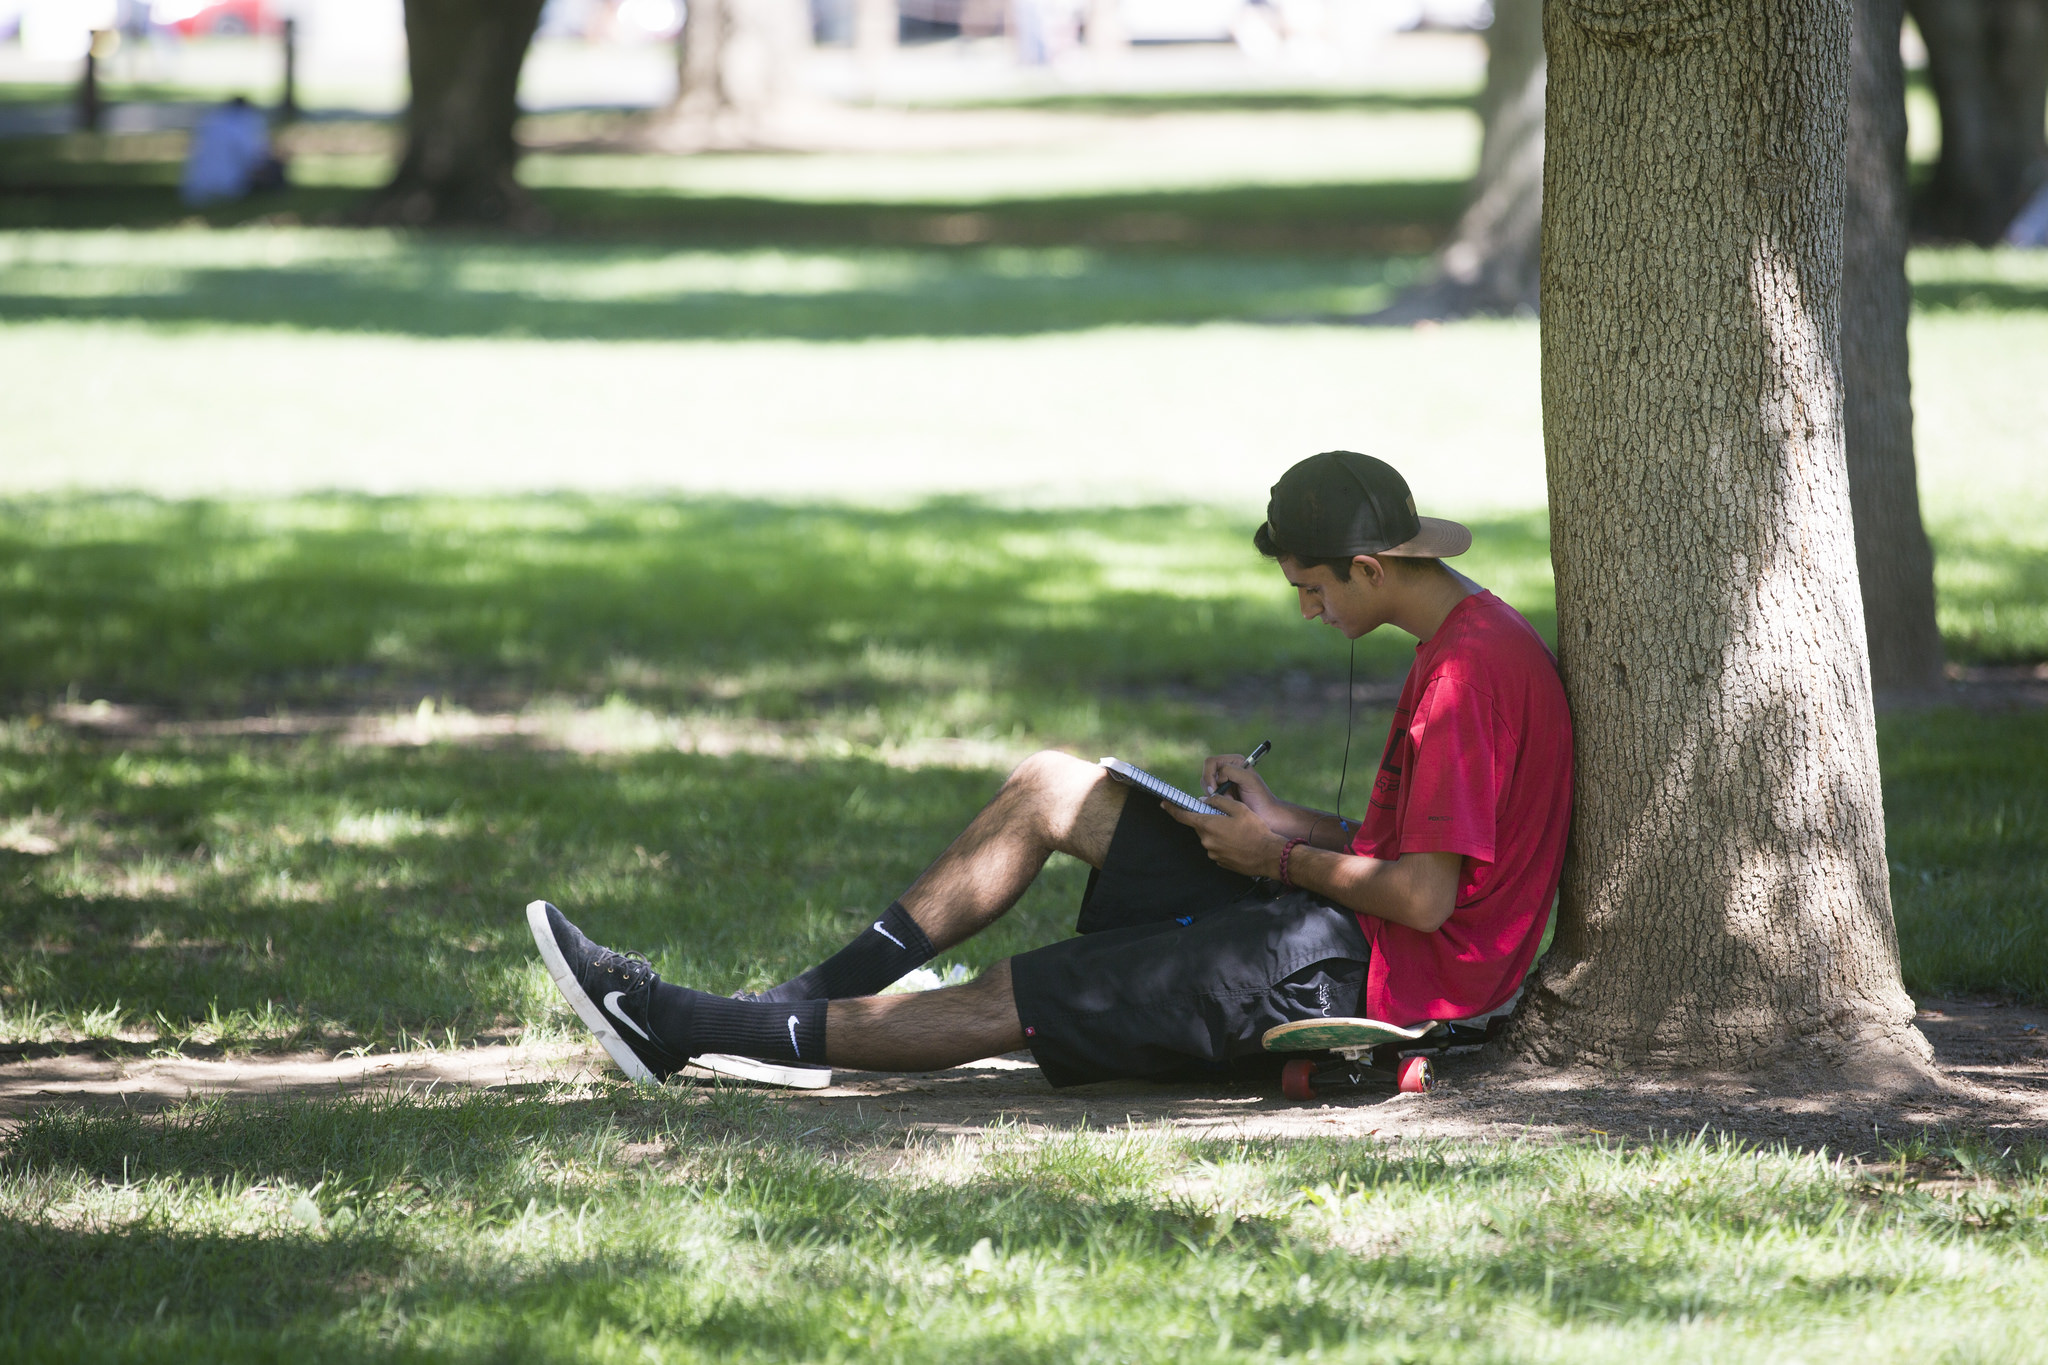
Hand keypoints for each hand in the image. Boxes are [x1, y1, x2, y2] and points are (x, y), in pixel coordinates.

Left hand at [1163, 793, 1285, 877]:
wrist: (1268, 855)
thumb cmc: (1255, 830)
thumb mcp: (1239, 808)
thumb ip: (1219, 802)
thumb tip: (1205, 800)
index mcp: (1208, 825)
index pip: (1183, 816)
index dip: (1172, 809)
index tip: (1164, 804)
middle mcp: (1206, 841)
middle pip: (1201, 826)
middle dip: (1209, 820)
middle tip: (1227, 817)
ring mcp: (1213, 853)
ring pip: (1210, 837)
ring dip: (1219, 832)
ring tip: (1238, 831)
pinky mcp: (1220, 862)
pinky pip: (1218, 848)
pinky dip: (1225, 843)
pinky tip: (1239, 842)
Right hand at [1202, 755, 1280, 820]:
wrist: (1266, 816)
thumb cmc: (1260, 797)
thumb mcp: (1248, 779)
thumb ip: (1231, 771)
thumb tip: (1216, 778)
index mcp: (1234, 762)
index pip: (1211, 762)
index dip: (1210, 775)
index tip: (1216, 789)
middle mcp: (1227, 770)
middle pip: (1205, 774)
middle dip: (1212, 788)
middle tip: (1226, 798)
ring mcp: (1223, 783)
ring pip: (1205, 786)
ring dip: (1215, 796)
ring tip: (1230, 802)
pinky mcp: (1221, 795)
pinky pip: (1208, 797)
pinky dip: (1214, 802)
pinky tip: (1227, 806)